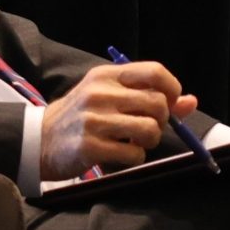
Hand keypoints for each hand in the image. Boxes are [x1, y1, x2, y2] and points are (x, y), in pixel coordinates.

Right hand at [39, 61, 197, 179]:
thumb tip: (190, 101)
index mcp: (107, 75)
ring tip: (132, 141)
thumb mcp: (110, 96)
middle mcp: (100, 93)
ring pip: (151, 129)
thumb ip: (150, 95)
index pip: (155, 72)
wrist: (39, 140)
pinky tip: (119, 153)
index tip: (170, 103)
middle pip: (158, 103)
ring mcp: (94, 119)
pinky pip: (134, 153)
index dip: (172, 89)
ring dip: (149, 141)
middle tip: (146, 128)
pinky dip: (134, 157)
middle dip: (161, 121)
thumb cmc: (82, 117)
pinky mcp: (90, 146)